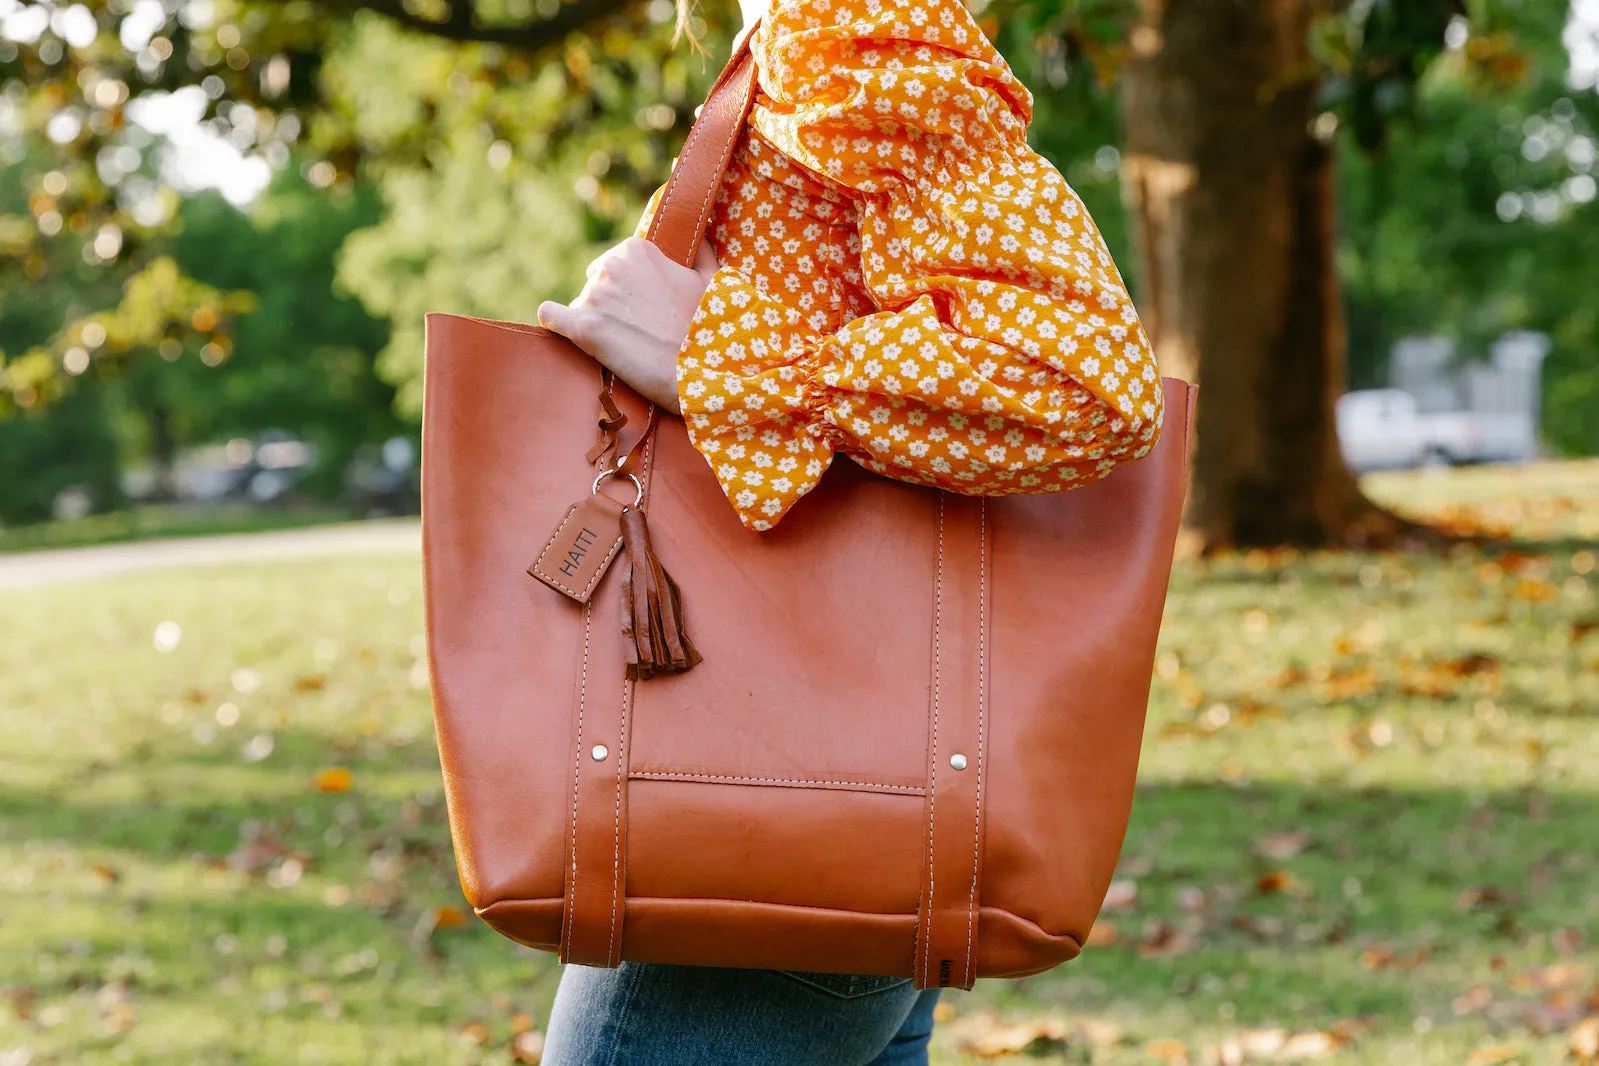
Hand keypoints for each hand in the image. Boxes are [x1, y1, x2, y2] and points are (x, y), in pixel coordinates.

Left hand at [537, 237, 719, 414]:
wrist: (699, 369)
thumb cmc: (710, 325)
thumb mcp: (713, 278)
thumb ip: (700, 250)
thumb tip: (698, 235)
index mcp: (635, 249)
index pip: (616, 263)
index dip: (630, 287)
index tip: (644, 307)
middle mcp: (610, 266)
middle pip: (596, 282)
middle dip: (611, 302)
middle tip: (635, 327)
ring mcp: (594, 297)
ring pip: (582, 304)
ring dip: (596, 320)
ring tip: (624, 342)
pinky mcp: (583, 328)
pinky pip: (552, 315)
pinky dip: (557, 320)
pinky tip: (563, 327)